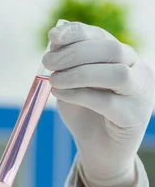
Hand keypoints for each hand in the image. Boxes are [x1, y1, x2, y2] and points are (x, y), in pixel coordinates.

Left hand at [42, 22, 154, 186]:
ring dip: (79, 73)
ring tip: (54, 80)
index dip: (78, 33)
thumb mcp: (70, 85)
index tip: (53, 36)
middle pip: (112, 50)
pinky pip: (107, 101)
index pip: (102, 36)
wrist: (99, 153)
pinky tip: (60, 94)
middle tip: (48, 62)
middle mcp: (138, 71)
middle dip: (76, 52)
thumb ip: (65, 64)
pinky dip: (80, 94)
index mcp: (123, 58)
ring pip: (117, 73)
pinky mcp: (133, 117)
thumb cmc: (85, 116)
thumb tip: (54, 40)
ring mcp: (140, 94)